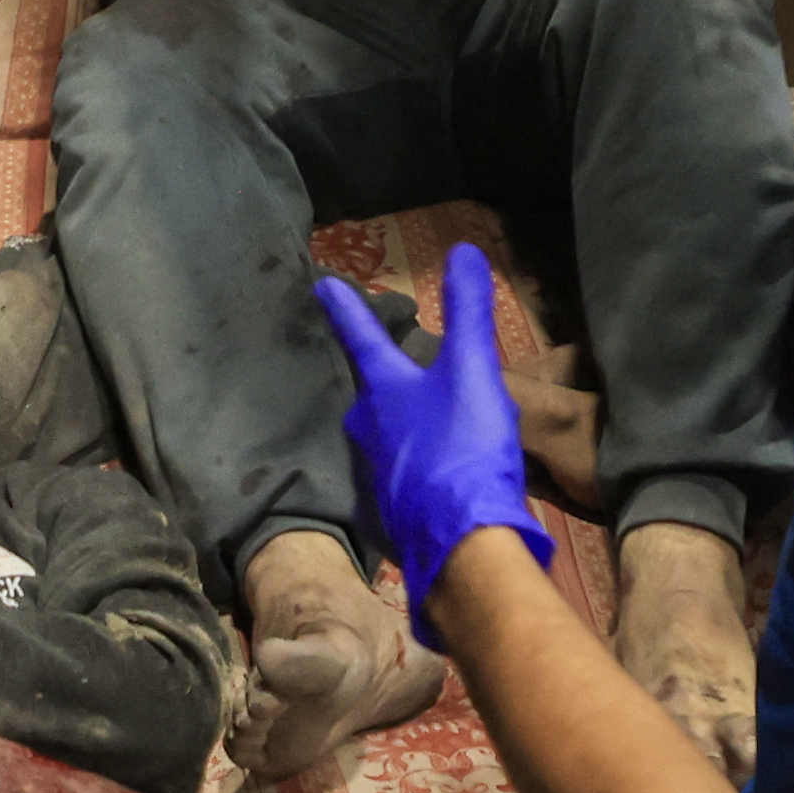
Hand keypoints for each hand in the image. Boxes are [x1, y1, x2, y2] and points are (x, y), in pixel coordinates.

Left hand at [312, 245, 552, 643]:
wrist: (461, 542)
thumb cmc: (462, 447)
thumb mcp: (473, 372)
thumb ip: (470, 313)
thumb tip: (465, 250)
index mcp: (383, 392)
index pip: (361, 339)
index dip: (345, 310)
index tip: (320, 287)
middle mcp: (367, 432)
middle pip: (372, 397)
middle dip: (384, 384)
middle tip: (401, 374)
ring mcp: (376, 475)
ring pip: (388, 439)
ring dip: (406, 430)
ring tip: (435, 428)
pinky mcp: (392, 513)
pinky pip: (404, 478)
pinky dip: (420, 468)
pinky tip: (441, 475)